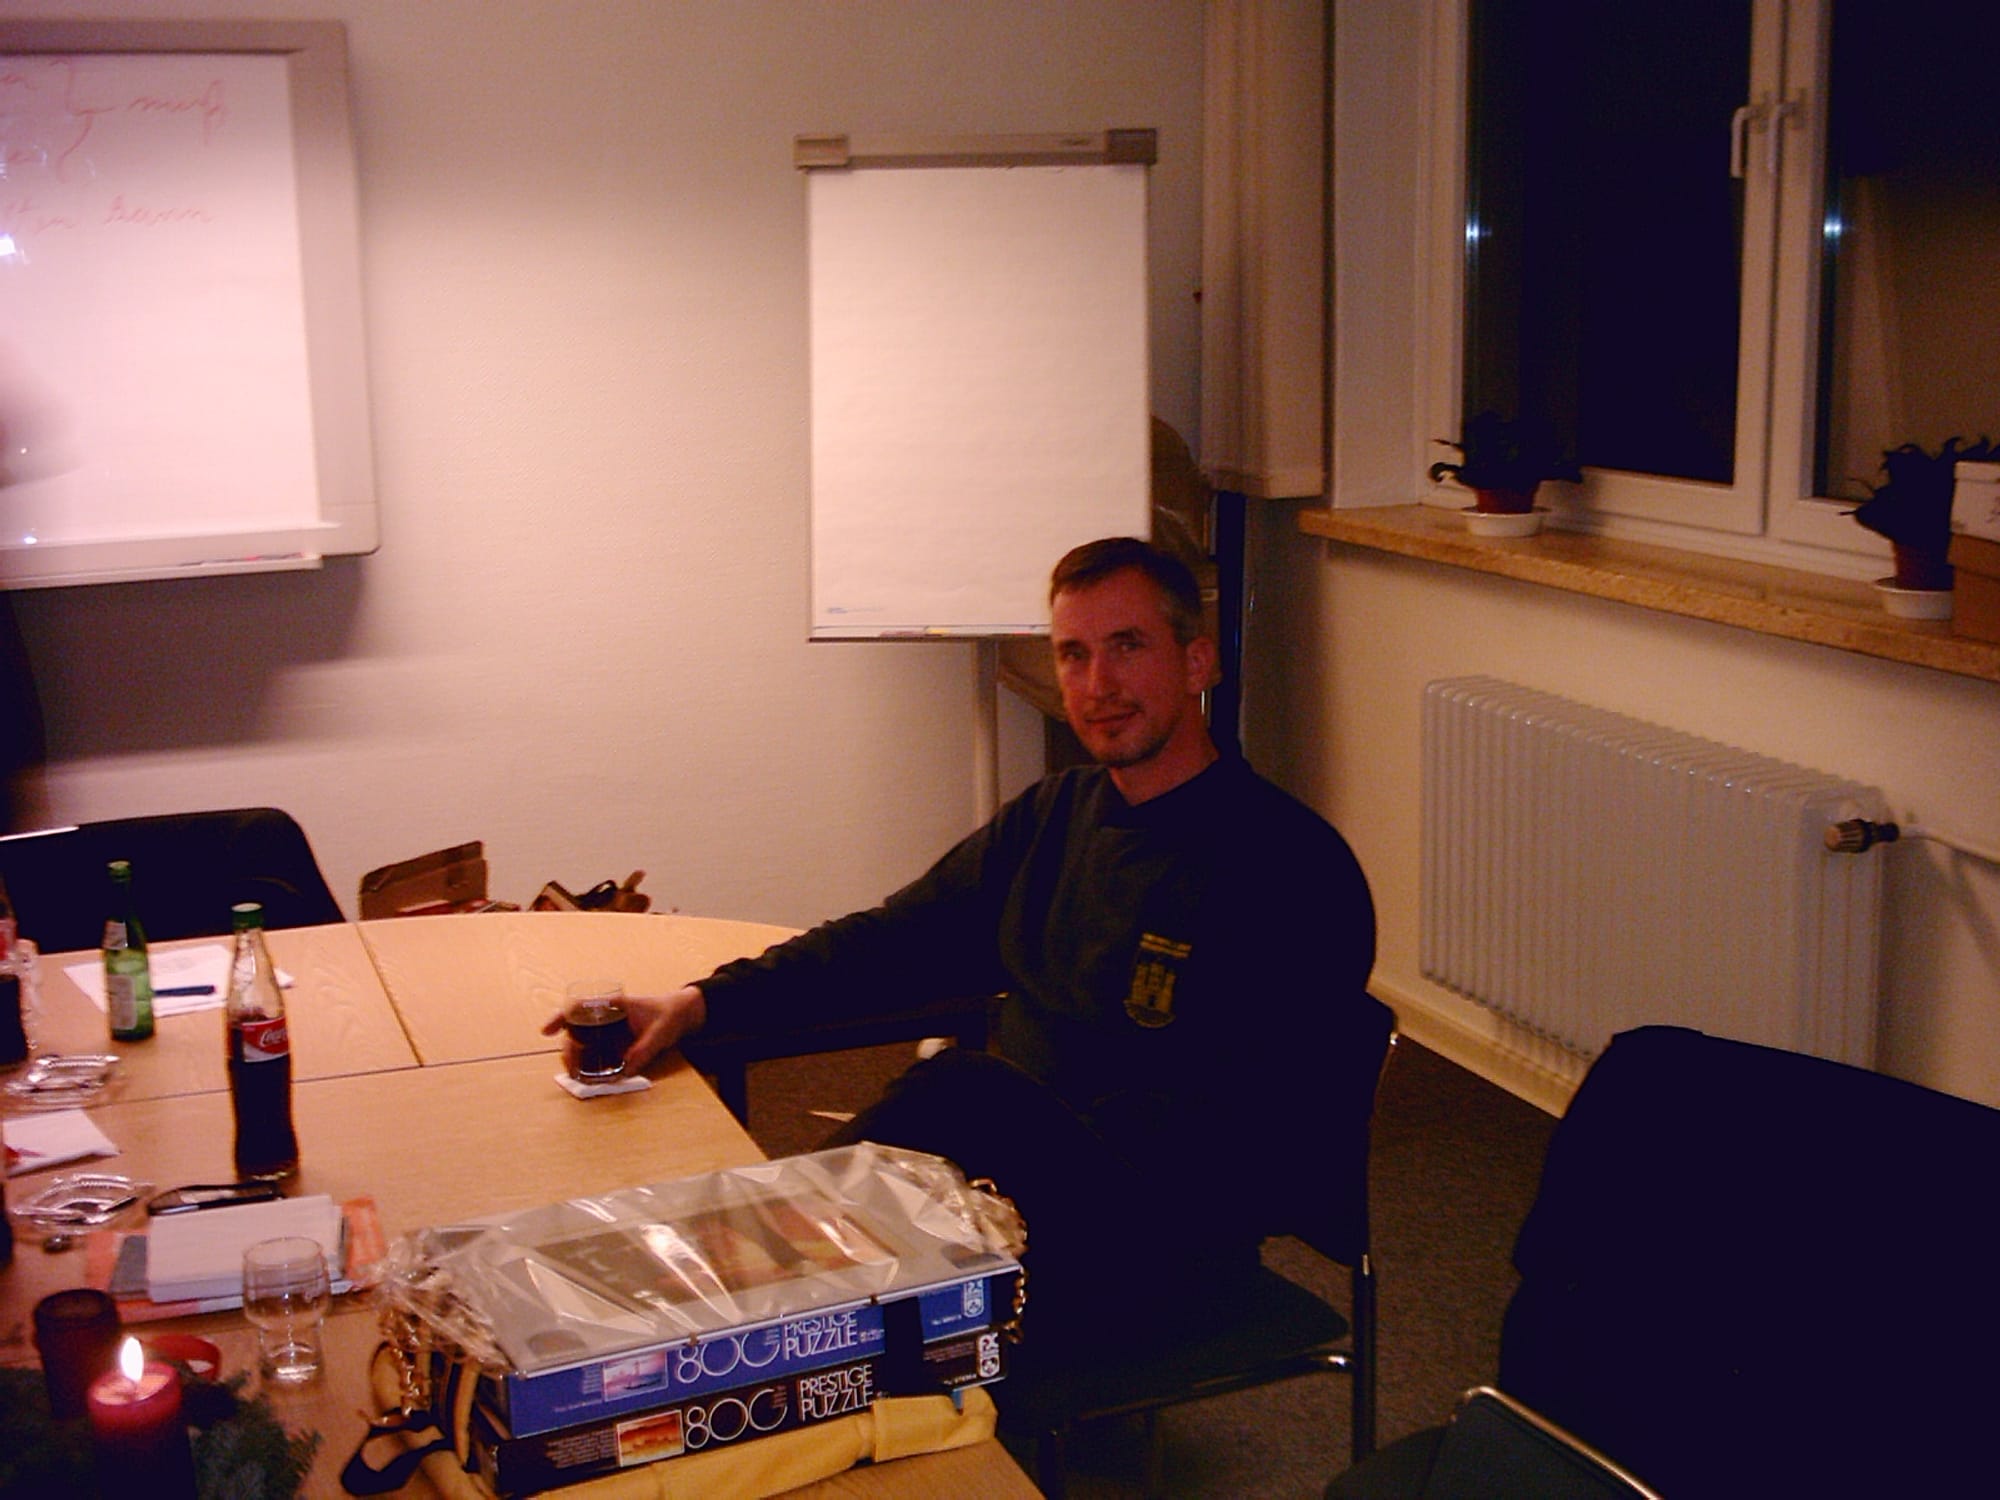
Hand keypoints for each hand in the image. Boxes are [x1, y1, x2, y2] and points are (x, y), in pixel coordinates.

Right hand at [541, 983, 707, 1076]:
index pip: (578, 1007)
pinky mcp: (616, 1044)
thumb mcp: (660, 1031)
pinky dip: (592, 1066)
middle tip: (570, 1069)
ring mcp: (609, 1032)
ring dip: (578, 1061)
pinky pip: (598, 1055)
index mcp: (612, 1005)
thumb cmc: (670, 1014)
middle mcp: (605, 1018)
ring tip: (578, 1077)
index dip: (559, 1017)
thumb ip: (644, 1049)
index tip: (546, 1031)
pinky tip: (592, 1078)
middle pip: (576, 1032)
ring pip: (584, 1046)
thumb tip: (626, 1070)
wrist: (684, 1014)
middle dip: (568, 1051)